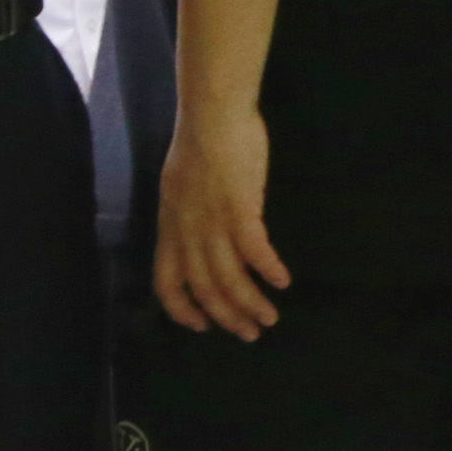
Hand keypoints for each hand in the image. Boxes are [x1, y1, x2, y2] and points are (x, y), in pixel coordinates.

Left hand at [154, 105, 291, 339]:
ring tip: (270, 317)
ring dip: (251, 304)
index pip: (168, 285)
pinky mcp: (240, 211)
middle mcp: (188, 234)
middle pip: (205, 289)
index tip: (204, 326)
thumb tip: (198, 234)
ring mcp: (213, 224)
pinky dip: (269, 270)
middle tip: (250, 333)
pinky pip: (255, 252)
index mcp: (170, 229)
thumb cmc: (198, 144)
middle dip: (228, 317)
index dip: (183, 311)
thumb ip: (186, 217)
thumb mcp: (178, 188)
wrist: (212, 117)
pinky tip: (284, 281)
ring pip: (230, 279)